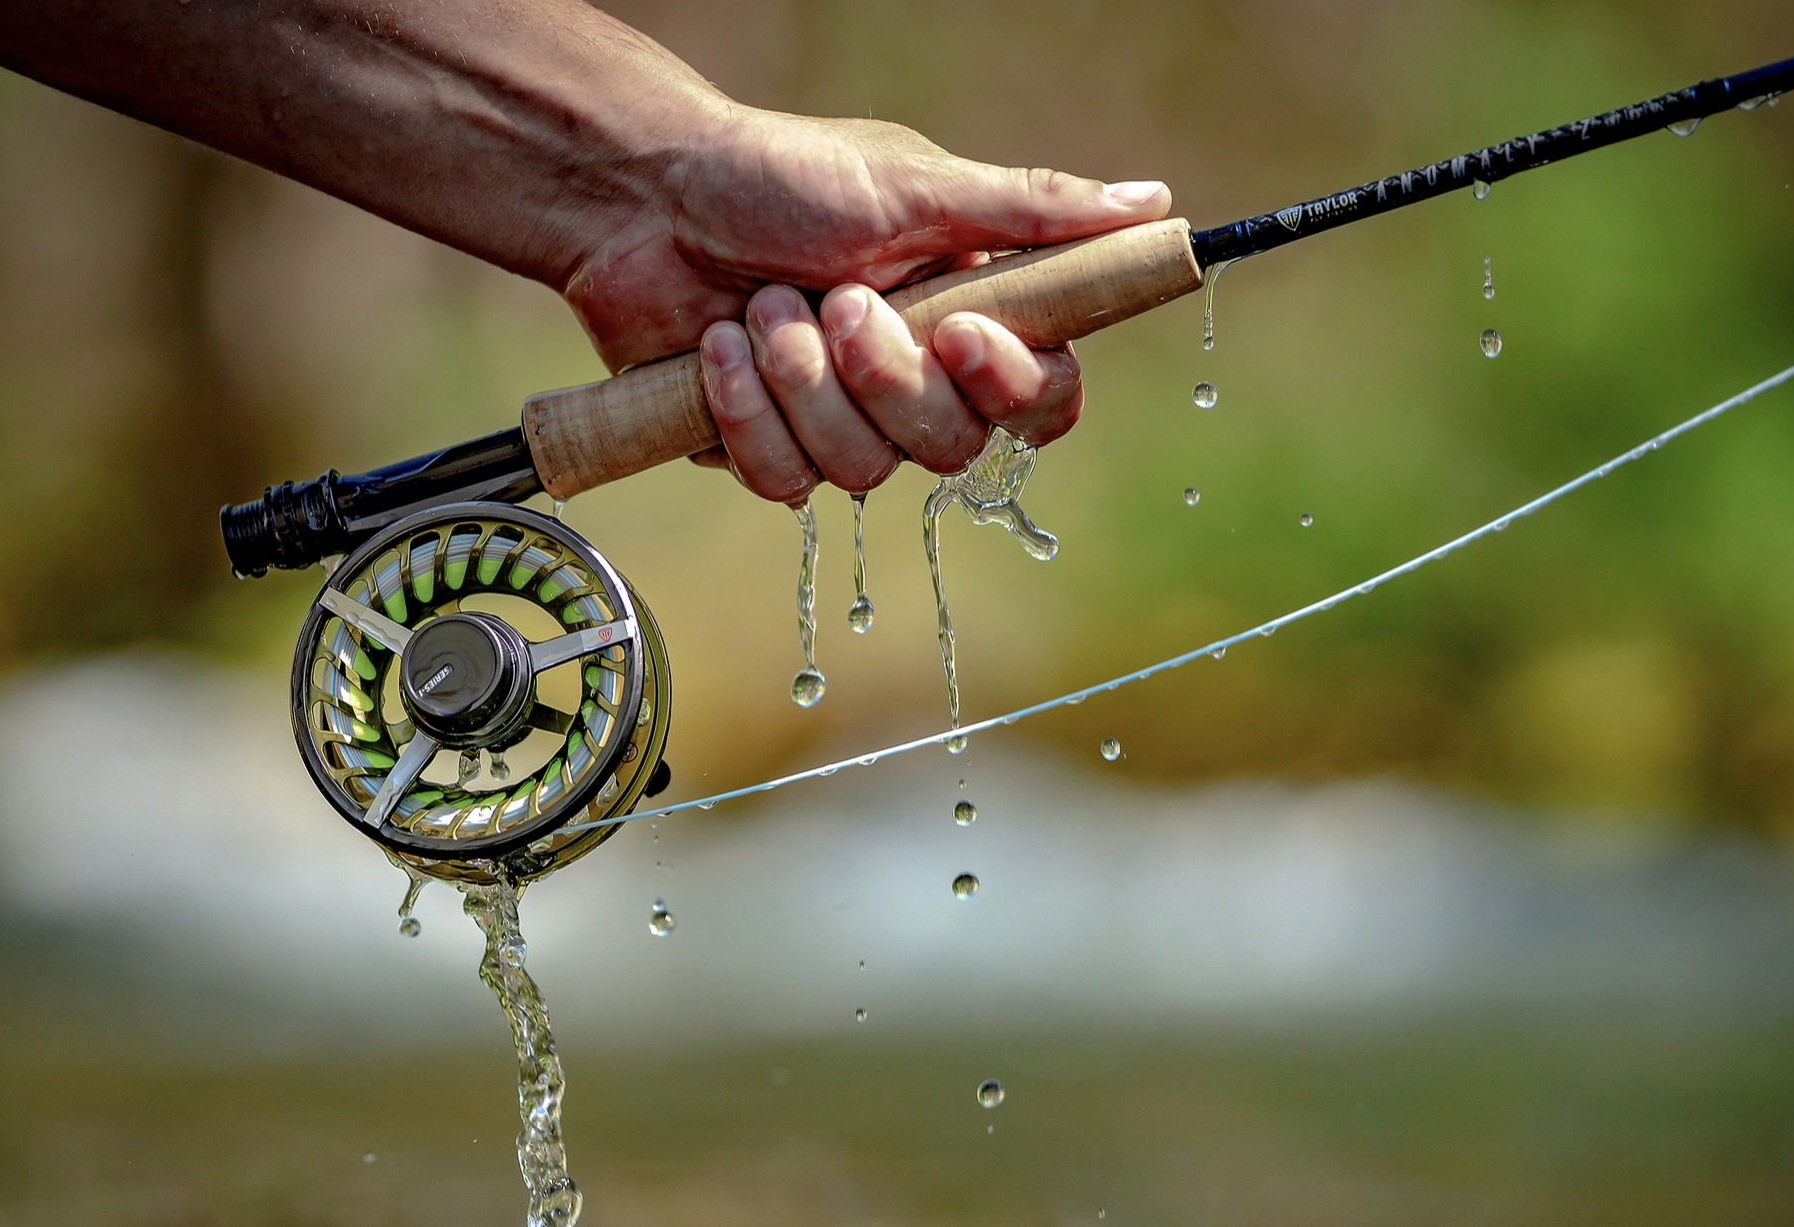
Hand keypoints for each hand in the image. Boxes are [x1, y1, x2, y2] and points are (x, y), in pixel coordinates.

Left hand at [562, 111, 1171, 503]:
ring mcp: (841, 424)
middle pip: (953, 449)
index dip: (1012, 388)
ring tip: (762, 307)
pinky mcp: (768, 451)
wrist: (643, 202)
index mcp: (969, 315)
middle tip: (838, 300)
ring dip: (802, 383)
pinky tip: (720, 348)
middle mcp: (914, 380)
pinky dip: (746, 411)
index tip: (959, 334)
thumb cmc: (779, 176)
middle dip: (884, 379)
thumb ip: (1029, 210)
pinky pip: (784, 483)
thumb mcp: (911, 184)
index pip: (1044, 399)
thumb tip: (1150, 201)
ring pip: (863, 473)